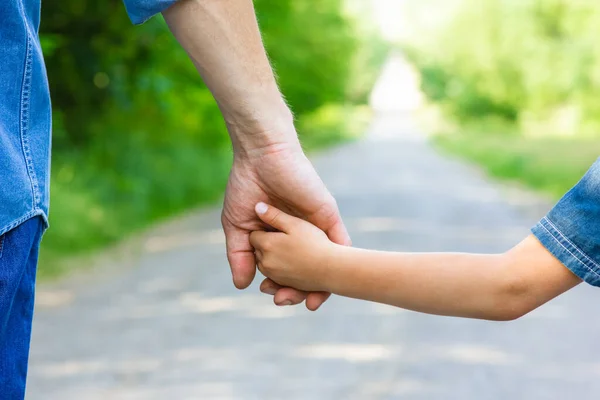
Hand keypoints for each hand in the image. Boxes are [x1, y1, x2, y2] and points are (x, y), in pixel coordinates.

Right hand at [221, 140, 349, 309]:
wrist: (262, 156)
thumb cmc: (246, 186)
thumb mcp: (237, 225)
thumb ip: (240, 254)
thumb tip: (242, 286)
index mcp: (279, 238)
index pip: (284, 270)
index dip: (281, 287)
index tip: (274, 298)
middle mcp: (299, 236)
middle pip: (306, 271)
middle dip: (299, 290)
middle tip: (288, 301)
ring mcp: (315, 227)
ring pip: (325, 262)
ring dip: (322, 284)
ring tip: (311, 301)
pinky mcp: (327, 216)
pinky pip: (340, 243)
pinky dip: (340, 262)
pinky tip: (334, 281)